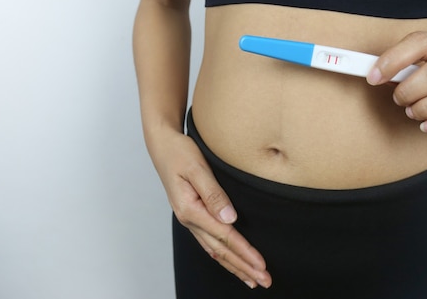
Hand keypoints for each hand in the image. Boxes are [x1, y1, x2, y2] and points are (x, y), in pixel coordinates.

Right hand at [152, 130, 271, 288]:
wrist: (162, 146)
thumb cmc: (179, 152)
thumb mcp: (197, 168)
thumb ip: (214, 193)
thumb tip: (230, 219)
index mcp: (190, 209)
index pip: (224, 236)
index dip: (244, 252)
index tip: (261, 265)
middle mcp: (189, 219)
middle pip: (220, 250)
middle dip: (243, 267)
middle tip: (265, 280)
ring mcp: (189, 219)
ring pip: (214, 250)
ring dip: (234, 266)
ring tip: (252, 279)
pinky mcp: (192, 215)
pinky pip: (209, 242)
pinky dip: (223, 256)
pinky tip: (231, 262)